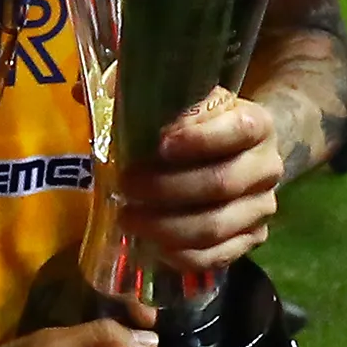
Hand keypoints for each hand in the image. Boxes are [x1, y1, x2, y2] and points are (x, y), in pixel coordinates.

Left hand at [117, 91, 285, 278]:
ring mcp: (261, 207)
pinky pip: (217, 256)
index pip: (238, 131)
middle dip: (167, 189)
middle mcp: (267, 166)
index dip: (201, 139)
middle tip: (126, 185)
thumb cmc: (195, 124)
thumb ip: (135, 90)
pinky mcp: (251, 239)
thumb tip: (79, 91)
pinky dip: (182, 255)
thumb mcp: (176, 100)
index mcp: (256, 123)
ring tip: (128, 218)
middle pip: (221, 184)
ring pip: (216, 226)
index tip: (160, 144)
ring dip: (167, 226)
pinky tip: (153, 246)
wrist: (236, 153)